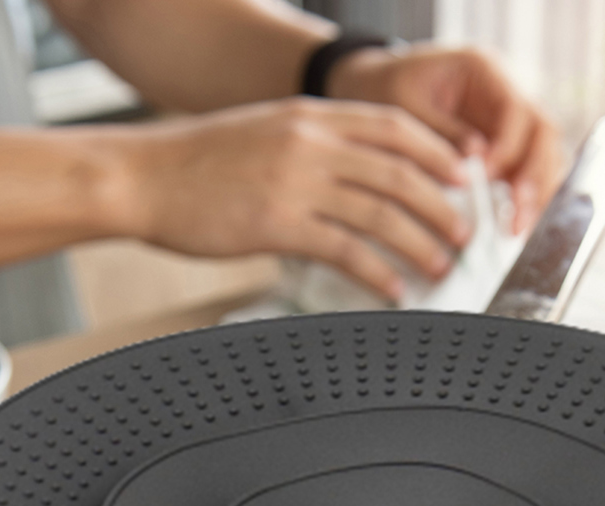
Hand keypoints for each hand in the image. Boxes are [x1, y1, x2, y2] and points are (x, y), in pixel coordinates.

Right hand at [103, 98, 472, 298]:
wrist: (142, 177)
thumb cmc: (195, 162)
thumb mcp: (261, 133)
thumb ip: (307, 147)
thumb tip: (345, 176)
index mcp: (310, 116)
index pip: (393, 127)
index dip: (437, 152)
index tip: (462, 175)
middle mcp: (311, 143)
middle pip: (399, 172)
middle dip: (440, 205)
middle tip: (463, 233)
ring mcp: (296, 183)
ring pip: (381, 212)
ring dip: (419, 242)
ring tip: (440, 266)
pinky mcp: (278, 224)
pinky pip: (345, 250)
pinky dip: (377, 273)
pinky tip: (393, 290)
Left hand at [327, 44, 562, 233]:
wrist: (374, 87)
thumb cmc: (386, 91)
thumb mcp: (403, 106)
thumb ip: (440, 133)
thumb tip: (477, 162)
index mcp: (484, 70)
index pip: (516, 111)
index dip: (508, 147)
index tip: (487, 177)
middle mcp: (504, 95)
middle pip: (543, 134)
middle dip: (535, 178)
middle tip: (517, 218)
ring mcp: (506, 123)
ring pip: (543, 156)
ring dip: (536, 195)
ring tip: (518, 230)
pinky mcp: (500, 149)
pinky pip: (523, 174)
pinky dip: (522, 201)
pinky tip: (511, 228)